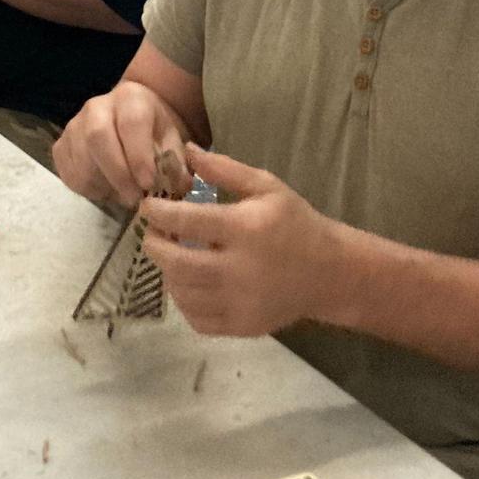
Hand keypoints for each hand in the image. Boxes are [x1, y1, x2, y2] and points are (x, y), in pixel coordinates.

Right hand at [52, 82, 191, 208]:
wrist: (131, 118)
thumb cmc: (153, 131)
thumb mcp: (172, 140)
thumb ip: (176, 163)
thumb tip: (179, 187)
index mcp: (131, 99)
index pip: (131, 123)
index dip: (138, 156)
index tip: (148, 184)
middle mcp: (97, 106)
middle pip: (98, 137)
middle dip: (117, 173)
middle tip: (133, 198)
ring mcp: (74, 125)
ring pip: (80, 159)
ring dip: (102, 185)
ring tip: (122, 195)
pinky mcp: (60, 145)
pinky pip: (67, 172)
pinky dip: (86, 189)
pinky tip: (105, 189)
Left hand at [140, 143, 346, 338]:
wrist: (330, 273)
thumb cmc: (296, 224)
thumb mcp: (266, 187)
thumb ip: (224, 169)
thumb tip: (186, 151)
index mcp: (245, 229)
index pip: (186, 222)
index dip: (158, 213)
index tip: (148, 206)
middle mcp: (240, 270)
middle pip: (176, 263)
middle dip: (154, 246)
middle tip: (154, 234)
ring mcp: (240, 303)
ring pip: (182, 293)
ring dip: (167, 272)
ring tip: (172, 255)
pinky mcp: (242, 326)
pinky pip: (197, 319)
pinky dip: (184, 301)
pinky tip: (189, 283)